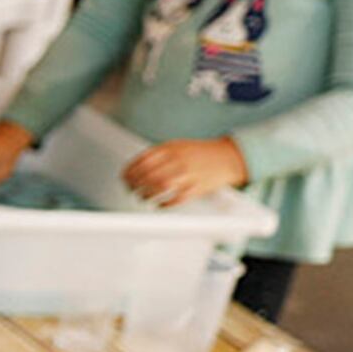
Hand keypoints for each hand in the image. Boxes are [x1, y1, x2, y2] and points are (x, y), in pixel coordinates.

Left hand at [122, 136, 248, 206]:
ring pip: (160, 187)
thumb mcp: (177, 146)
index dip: (129, 172)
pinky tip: (158, 205)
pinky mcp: (198, 188)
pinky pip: (177, 199)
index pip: (142, 160)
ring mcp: (189, 174)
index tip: (124, 179)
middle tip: (131, 190)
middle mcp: (179, 160)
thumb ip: (157, 155)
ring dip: (146, 195)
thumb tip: (133, 170)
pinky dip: (164, 204)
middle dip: (135, 185)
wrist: (228, 157)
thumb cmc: (199, 153)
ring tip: (142, 197)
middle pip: (149, 175)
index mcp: (171, 148)